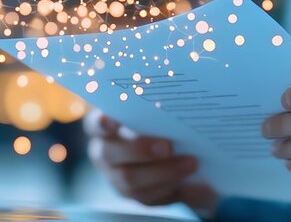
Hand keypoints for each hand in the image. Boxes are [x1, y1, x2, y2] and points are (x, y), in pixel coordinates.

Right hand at [85, 110, 218, 214]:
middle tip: (167, 145)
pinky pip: (149, 197)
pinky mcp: (137, 195)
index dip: (102, 122)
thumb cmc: (161, 120)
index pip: (96, 123)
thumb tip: (182, 94)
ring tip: (191, 163)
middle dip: (139, 150)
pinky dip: (172, 188)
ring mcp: (117, 177)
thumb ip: (162, 105)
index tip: (112, 119)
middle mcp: (105, 152)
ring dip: (163, 172)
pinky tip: (194, 182)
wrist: (175, 152)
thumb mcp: (160, 111)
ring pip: (130, 179)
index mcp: (104, 126)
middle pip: (112, 153)